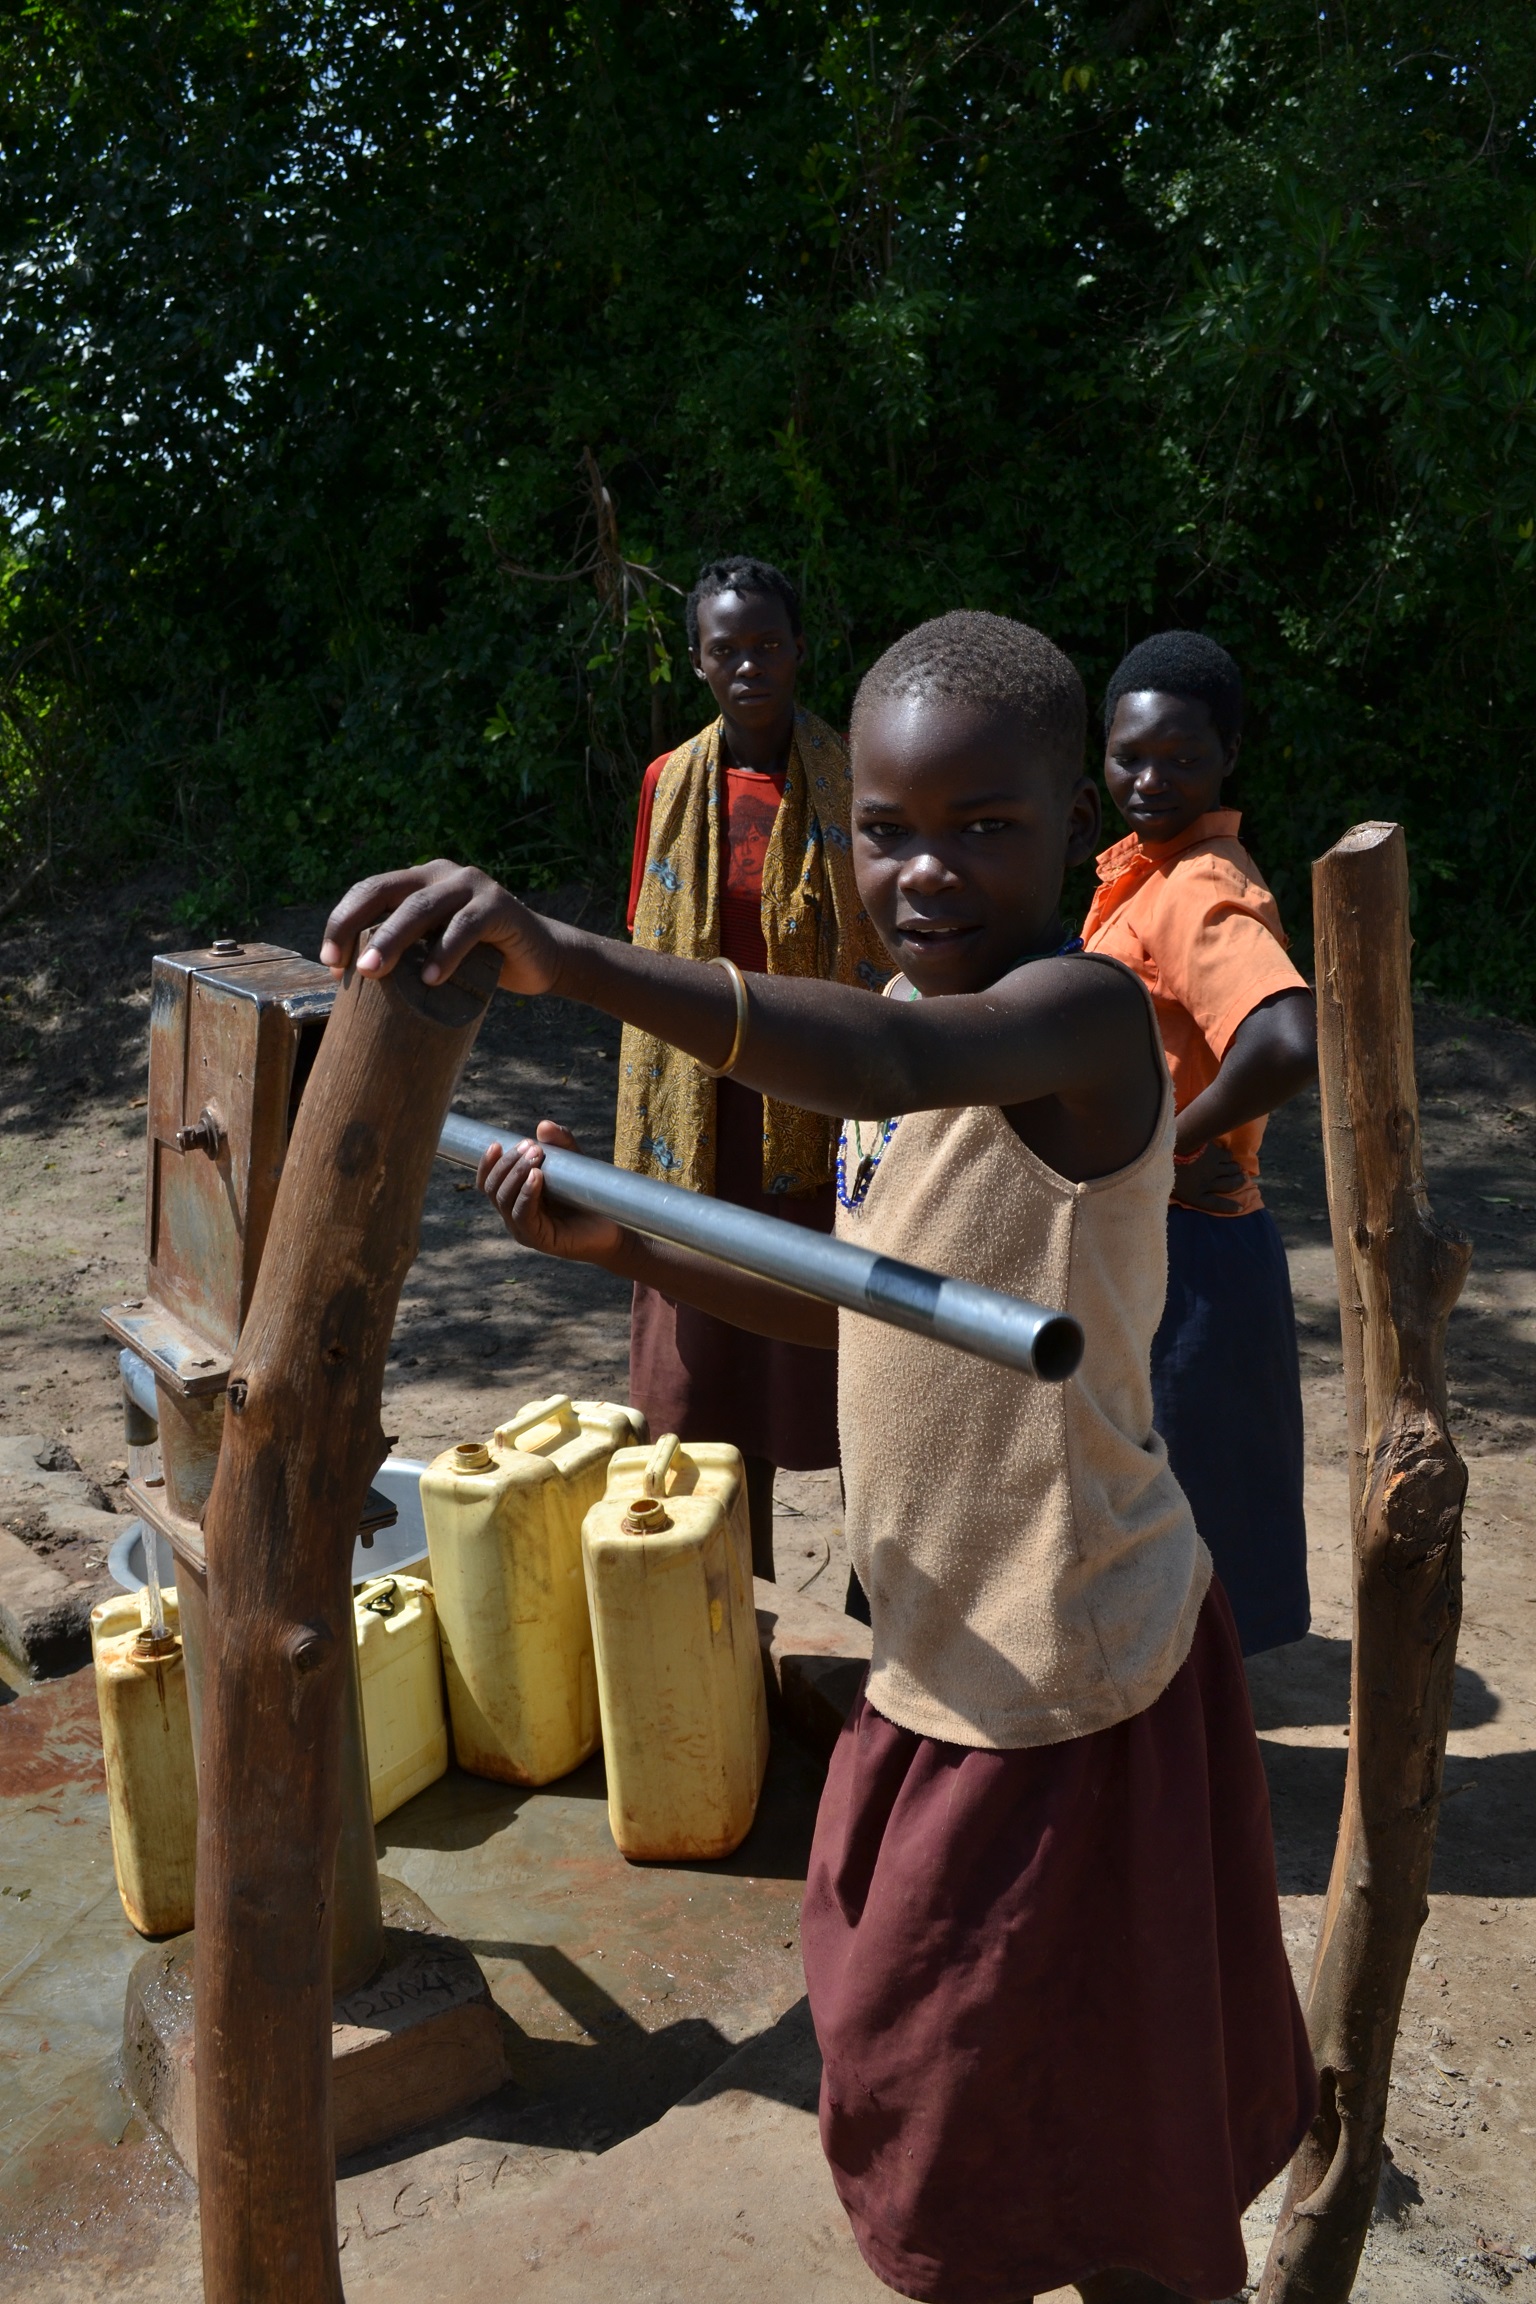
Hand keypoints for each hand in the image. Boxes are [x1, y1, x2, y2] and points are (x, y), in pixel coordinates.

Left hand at [320, 861, 561, 993]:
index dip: (342, 921)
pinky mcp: (499, 906)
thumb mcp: (433, 950)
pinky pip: (465, 926)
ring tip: (372, 973)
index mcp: (418, 881)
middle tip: (346, 969)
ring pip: (422, 908)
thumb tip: (348, 981)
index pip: (369, 890)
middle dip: (357, 929)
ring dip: (393, 940)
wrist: (540, 960)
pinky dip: (445, 953)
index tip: (329, 963)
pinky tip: (430, 980)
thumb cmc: (478, 961)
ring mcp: (472, 886)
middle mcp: (441, 875)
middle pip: (388, 893)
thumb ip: (403, 950)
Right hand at [477, 1122, 624, 1264]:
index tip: (496, 1144)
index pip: (488, 1183)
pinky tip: (536, 1177)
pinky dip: (527, 1193)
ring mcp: (524, 1230)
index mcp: (514, 1198)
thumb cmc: (587, 1195)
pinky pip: (523, 1215)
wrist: (613, 1225)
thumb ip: (560, 1143)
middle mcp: (514, 1215)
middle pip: (493, 1189)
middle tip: (530, 1146)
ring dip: (516, 1173)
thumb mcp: (572, 1163)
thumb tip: (543, 1125)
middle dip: (507, 1163)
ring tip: (535, 1155)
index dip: (486, 1164)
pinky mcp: (539, 1239)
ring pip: (505, 1200)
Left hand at [1170, 1137, 1248, 1214]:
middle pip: (1229, 1185)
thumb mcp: (1167, 1187)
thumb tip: (1179, 1193)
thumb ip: (1178, 1191)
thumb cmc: (1160, 1169)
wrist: (1166, 1147)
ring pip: (1231, 1169)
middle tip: (1244, 1179)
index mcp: (1194, 1196)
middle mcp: (1207, 1183)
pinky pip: (1227, 1156)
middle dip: (1239, 1183)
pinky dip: (1229, 1156)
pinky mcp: (1214, 1153)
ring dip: (1236, 1169)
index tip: (1240, 1207)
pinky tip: (1228, 1155)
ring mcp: (1212, 1168)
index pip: (1216, 1205)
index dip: (1229, 1207)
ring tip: (1238, 1168)